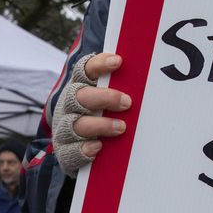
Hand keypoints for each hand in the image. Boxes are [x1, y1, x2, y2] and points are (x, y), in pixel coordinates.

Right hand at [51, 53, 131, 173]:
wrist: (76, 147)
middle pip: (80, 96)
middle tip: (127, 102)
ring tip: (121, 127)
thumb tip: (148, 81)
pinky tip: (98, 146)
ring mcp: (64, 127)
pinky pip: (71, 150)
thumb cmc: (99, 116)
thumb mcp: (107, 99)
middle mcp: (69, 105)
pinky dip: (84, 149)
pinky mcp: (64, 150)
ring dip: (100, 125)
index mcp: (80, 86)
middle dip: (104, 98)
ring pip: (77, 124)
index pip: (85, 69)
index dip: (100, 64)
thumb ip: (120, 89)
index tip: (119, 62)